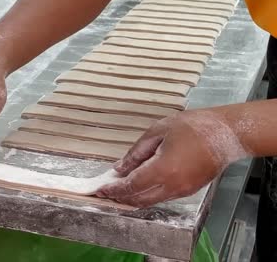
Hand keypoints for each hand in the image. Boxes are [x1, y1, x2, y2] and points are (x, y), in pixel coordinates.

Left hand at [97, 110, 248, 207]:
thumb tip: (119, 168)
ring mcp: (182, 190)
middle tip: (106, 192)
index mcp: (163, 169)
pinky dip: (147, 195)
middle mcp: (172, 185)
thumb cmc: (193, 126)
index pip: (132, 186)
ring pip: (151, 201)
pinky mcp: (189, 190)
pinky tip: (139, 187)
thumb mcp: (158, 132)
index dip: (114, 190)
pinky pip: (163, 197)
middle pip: (139, 199)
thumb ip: (136, 152)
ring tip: (119, 190)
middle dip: (121, 197)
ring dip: (133, 198)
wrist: (226, 133)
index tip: (100, 190)